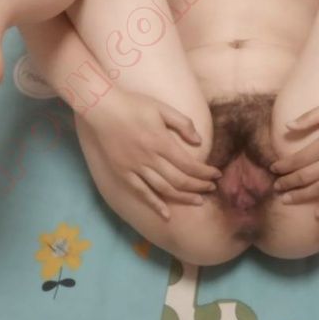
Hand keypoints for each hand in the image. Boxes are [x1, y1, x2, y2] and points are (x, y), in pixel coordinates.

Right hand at [85, 89, 220, 219]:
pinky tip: (166, 215)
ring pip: (164, 189)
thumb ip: (182, 123)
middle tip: (211, 189)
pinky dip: (155, 205)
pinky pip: (142, 193)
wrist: (102, 108)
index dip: (205, 172)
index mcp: (161, 142)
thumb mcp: (162, 108)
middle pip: (180, 180)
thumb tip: (199, 142)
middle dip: (199, 186)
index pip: (189, 164)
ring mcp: (136, 167)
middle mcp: (150, 158)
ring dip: (183, 198)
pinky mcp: (124, 173)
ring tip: (198, 201)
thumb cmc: (134, 105)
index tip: (216, 175)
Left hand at [270, 94, 318, 219]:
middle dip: (288, 183)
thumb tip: (287, 126)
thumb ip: (310, 117)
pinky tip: (318, 214)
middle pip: (307, 176)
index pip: (300, 159)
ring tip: (286, 200)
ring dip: (302, 196)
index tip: (274, 170)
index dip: (284, 166)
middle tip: (276, 188)